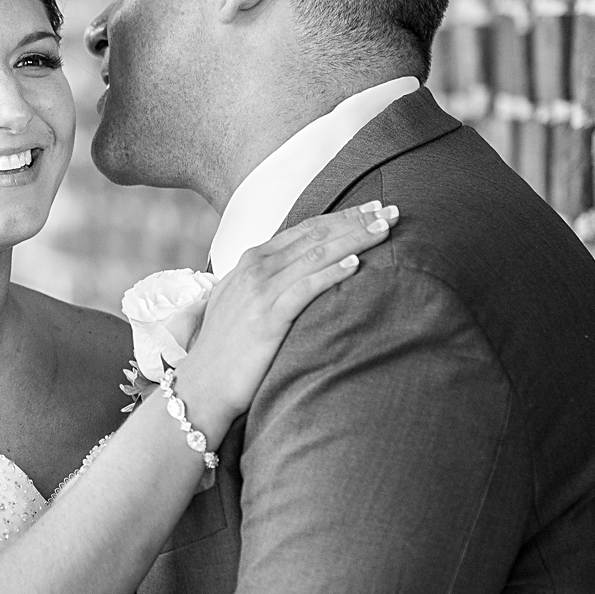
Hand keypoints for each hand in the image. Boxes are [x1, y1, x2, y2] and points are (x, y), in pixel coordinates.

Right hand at [174, 201, 398, 439]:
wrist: (203, 385)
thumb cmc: (227, 348)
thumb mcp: (243, 302)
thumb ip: (268, 281)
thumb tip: (299, 273)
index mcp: (252, 260)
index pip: (306, 229)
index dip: (342, 216)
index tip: (372, 208)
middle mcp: (256, 268)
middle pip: (316, 235)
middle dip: (356, 220)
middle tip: (392, 211)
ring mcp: (260, 291)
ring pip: (316, 255)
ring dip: (353, 239)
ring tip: (384, 230)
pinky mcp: (267, 317)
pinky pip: (305, 288)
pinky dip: (331, 273)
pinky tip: (356, 264)